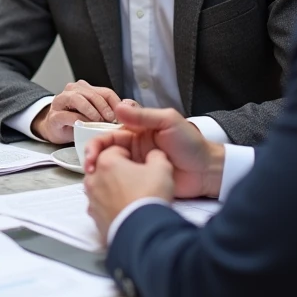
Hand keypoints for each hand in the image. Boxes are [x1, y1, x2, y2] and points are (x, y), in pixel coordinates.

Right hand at [31, 81, 122, 143]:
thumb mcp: (97, 115)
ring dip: (91, 111)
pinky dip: (78, 120)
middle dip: (104, 107)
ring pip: (78, 99)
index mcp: (86, 89)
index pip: (105, 92)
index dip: (116, 103)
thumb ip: (113, 110)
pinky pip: (67, 115)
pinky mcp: (54, 116)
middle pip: (93, 94)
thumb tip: (129, 104)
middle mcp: (73, 91)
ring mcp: (61, 101)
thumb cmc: (77, 122)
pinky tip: (84, 126)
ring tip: (98, 121)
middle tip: (110, 119)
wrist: (54, 130)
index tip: (121, 116)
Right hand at [83, 102, 223, 198]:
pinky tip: (107, 189)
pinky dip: (112, 185)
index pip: (109, 135)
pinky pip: (123, 182)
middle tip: (90, 168)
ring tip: (95, 180)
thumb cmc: (191, 144)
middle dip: (94, 159)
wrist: (207, 171)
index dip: (97, 143)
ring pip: (111, 168)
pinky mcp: (141, 182)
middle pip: (106, 152)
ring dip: (100, 173)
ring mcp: (137, 166)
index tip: (92, 153)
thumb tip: (119, 107)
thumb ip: (144, 116)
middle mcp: (134, 148)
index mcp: (138, 131)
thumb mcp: (168, 121)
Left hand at [85, 147, 174, 245]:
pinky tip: (124, 209)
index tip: (139, 164)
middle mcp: (93, 179)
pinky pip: (101, 206)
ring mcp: (92, 200)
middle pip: (104, 168)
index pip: (115, 150)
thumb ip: (156, 155)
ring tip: (131, 196)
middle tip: (136, 180)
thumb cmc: (149, 198)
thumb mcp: (162, 168)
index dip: (130, 156)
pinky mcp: (95, 217)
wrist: (143, 231)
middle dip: (118, 171)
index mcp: (106, 162)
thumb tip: (154, 156)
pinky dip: (110, 206)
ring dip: (112, 188)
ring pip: (100, 187)